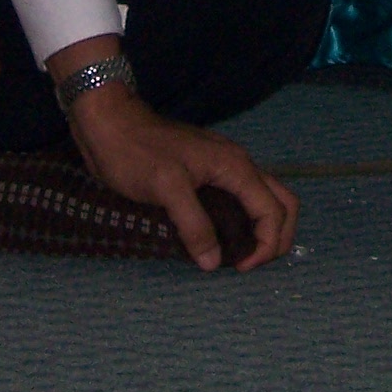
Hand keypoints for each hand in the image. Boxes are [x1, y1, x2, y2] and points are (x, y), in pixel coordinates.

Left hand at [55, 49, 298, 271]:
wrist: (110, 123)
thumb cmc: (137, 153)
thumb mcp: (166, 188)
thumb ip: (194, 224)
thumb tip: (214, 262)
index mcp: (235, 167)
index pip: (273, 210)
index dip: (266, 244)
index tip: (239, 268)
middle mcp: (237, 165)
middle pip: (281, 202)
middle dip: (276, 237)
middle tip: (249, 264)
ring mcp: (222, 168)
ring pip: (262, 199)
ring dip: (261, 229)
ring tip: (237, 257)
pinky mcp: (205, 173)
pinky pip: (239, 199)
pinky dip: (241, 222)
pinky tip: (219, 239)